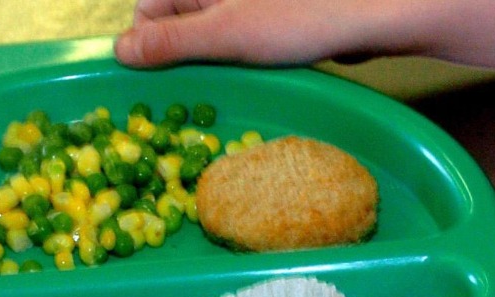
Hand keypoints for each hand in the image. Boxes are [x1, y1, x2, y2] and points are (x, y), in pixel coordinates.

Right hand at [115, 0, 418, 68]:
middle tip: (200, 90)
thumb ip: (171, 42)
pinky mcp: (269, 25)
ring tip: (232, 84)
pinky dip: (239, 67)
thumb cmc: (302, 17)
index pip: (146, 12)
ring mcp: (244, 8)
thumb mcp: (226, 34)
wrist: (376, 15)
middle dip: (182, 62)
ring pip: (206, 43)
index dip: (150, 47)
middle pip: (175, 30)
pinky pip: (237, 49)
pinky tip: (255, 80)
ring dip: (212, 70)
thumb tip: (119, 51)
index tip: (165, 80)